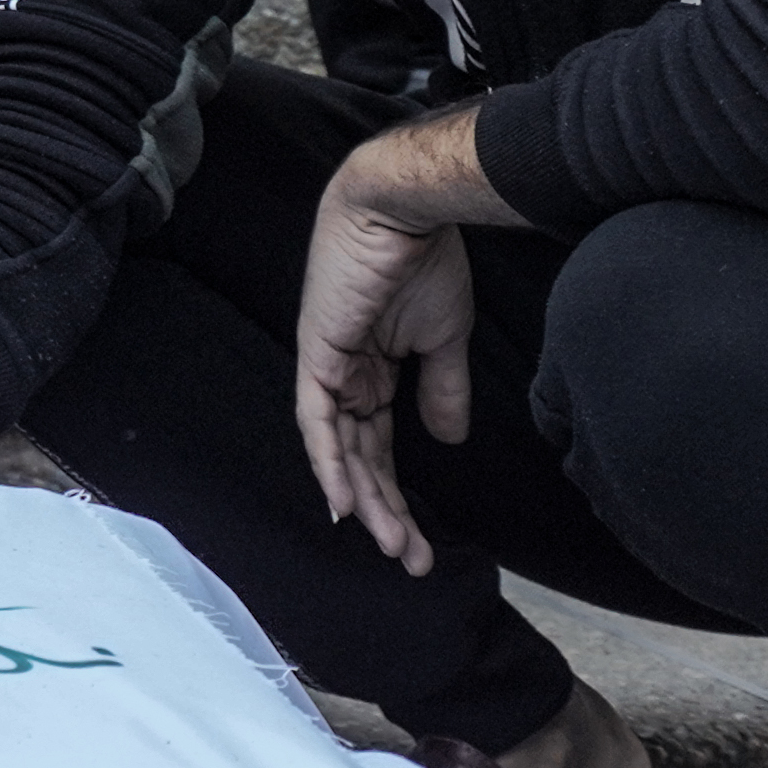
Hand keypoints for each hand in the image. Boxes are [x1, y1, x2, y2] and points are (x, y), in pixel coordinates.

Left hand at [289, 112, 506, 573]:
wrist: (408, 208)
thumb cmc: (427, 260)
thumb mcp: (444, 338)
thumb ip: (441, 389)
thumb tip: (449, 439)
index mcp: (373, 372)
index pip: (380, 448)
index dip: (399, 495)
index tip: (424, 541)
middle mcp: (345, 377)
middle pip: (360, 460)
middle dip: (387, 513)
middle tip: (414, 559)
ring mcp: (328, 368)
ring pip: (340, 451)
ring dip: (366, 501)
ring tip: (396, 544)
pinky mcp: (318, 355)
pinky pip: (317, 422)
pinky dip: (330, 463)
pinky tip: (345, 506)